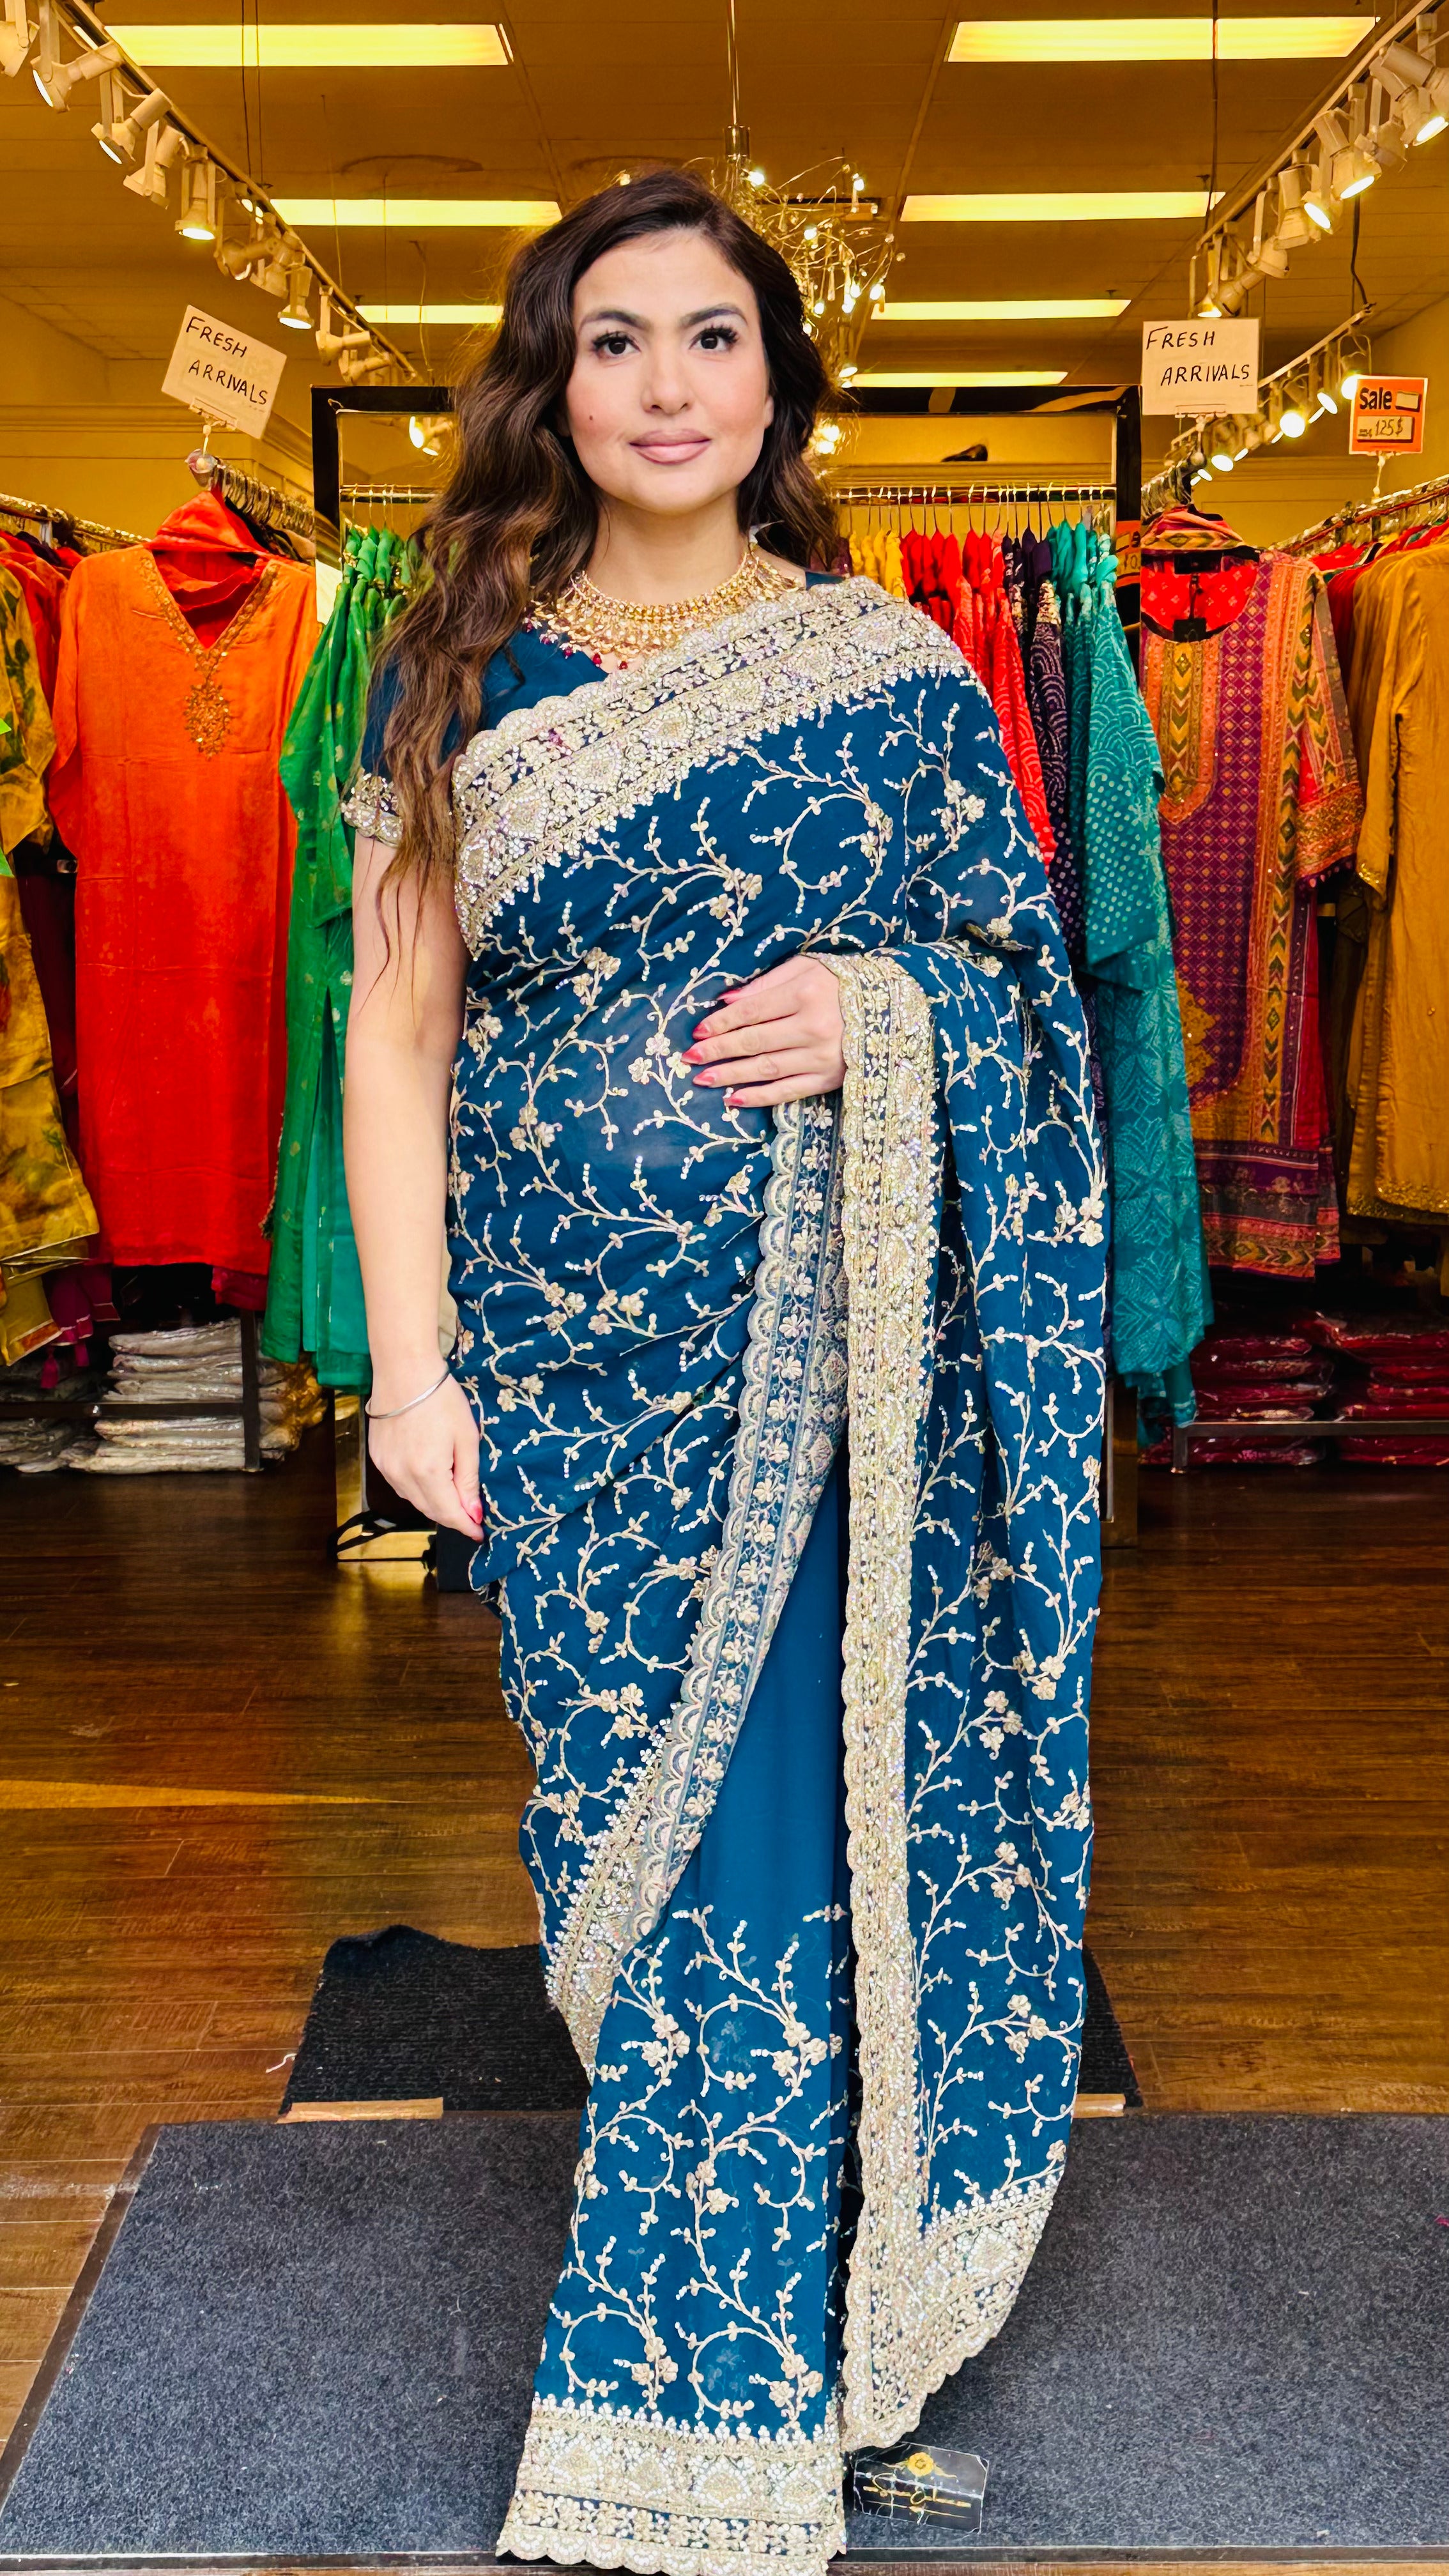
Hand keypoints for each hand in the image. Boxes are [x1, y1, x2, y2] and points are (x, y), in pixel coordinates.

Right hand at [366, 1368, 482, 1539]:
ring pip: (413, 1499)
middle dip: (452, 1515)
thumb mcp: (466, 1438)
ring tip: (452, 1492)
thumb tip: (473, 1512)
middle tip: (470, 1514)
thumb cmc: (441, 1399)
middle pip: (430, 1510)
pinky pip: (400, 1484)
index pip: (449, 1513)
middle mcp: (402, 1476)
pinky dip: (417, 1487)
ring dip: (434, 1501)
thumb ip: (468, 1479)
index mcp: (428, 1472)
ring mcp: (386, 1468)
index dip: (466, 1526)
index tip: (478, 1532)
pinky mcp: (377, 1459)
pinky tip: (429, 1475)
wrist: (404, 1371)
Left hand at [685, 954, 845, 1107]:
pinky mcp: (829, 1079)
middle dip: (718, 1051)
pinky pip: (788, 1091)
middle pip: (754, 1042)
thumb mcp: (807, 968)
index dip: (722, 1023)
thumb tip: (727, 1001)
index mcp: (805, 993)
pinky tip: (734, 1099)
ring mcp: (820, 1057)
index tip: (699, 1031)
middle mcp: (812, 1027)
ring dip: (731, 1075)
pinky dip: (759, 1097)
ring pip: (766, 1069)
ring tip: (703, 1079)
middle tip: (690, 1058)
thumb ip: (766, 984)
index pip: (752, 1012)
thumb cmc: (843, 982)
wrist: (893, 1006)